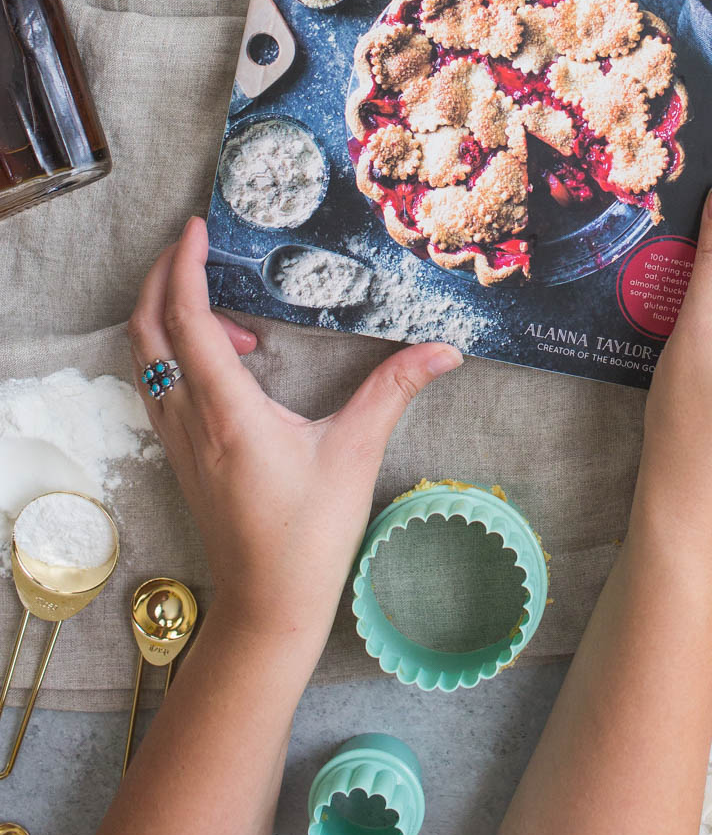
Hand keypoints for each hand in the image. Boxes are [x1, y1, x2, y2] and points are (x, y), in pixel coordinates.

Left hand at [128, 218, 461, 660]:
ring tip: (222, 301)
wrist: (267, 607)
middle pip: (146, 330)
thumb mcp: (356, 455)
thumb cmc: (308, 537)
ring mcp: (176, 440)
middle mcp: (188, 420)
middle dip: (161, 278)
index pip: (189, 320)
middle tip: (193, 244)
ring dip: (164, 314)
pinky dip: (173, 350)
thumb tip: (445, 350)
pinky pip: (156, 385)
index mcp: (226, 412)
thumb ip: (394, 391)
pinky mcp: (180, 455)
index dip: (188, 267)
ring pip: (143, 358)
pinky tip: (226, 357)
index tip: (198, 227)